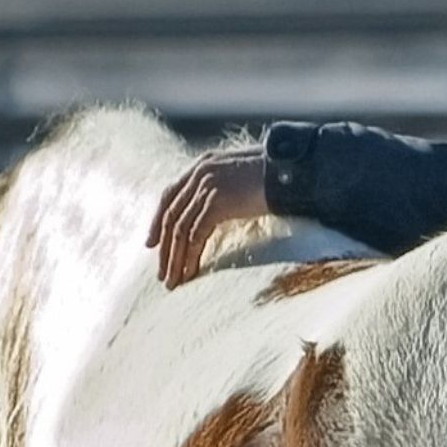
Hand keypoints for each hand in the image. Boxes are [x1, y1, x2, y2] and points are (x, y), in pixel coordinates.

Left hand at [147, 149, 269, 288]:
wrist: (294, 170)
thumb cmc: (279, 176)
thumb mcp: (244, 178)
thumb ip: (226, 189)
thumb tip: (219, 212)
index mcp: (203, 165)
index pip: (170, 195)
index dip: (157, 221)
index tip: (151, 244)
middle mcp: (200, 173)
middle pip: (170, 215)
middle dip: (164, 248)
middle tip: (161, 273)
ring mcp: (207, 186)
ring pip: (179, 229)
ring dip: (174, 259)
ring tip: (173, 281)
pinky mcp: (217, 202)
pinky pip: (195, 235)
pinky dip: (190, 257)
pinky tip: (190, 273)